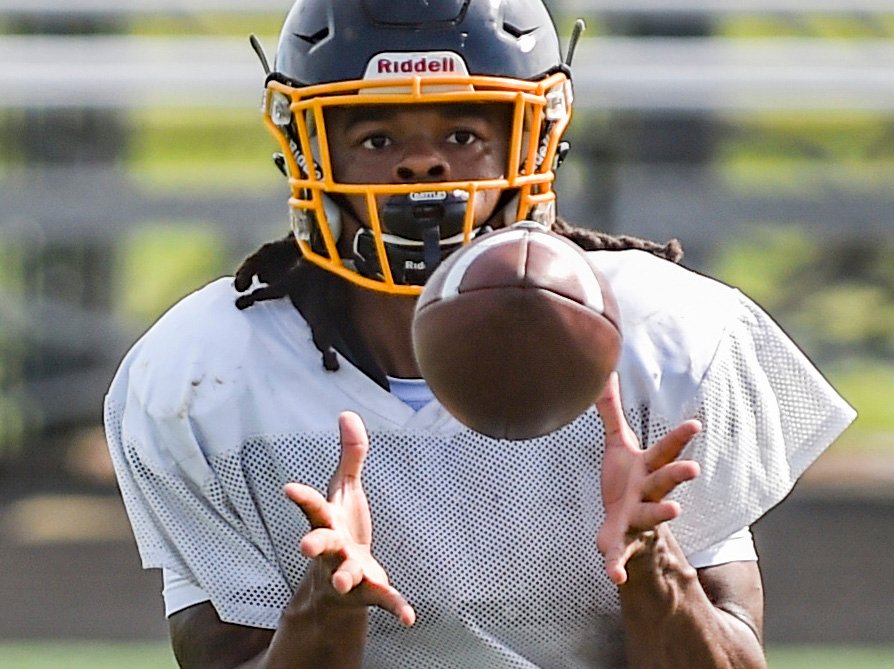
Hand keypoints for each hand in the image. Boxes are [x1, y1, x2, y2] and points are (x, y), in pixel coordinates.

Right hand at [284, 411, 415, 625]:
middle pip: (320, 545)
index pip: (312, 508)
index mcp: (327, 523)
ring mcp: (347, 573)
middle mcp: (332, 550)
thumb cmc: (341, 529)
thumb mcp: (346, 491)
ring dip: (345, 577)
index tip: (289, 488)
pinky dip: (396, 607)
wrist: (339, 584)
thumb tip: (348, 414)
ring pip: (344, 575)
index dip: (302, 498)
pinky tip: (410, 617)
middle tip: (304, 546)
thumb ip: (350, 456)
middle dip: (314, 544)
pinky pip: (382, 600)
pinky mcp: (368, 592)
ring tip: (346, 581)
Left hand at [595, 373, 701, 585]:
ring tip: (675, 509)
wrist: (624, 523)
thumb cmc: (624, 479)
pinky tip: (614, 578)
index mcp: (647, 469)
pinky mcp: (620, 541)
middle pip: (665, 481)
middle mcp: (648, 493)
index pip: (665, 450)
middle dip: (678, 474)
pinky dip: (616, 565)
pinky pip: (619, 554)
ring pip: (651, 515)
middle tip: (693, 468)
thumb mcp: (617, 442)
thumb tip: (604, 373)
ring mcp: (637, 518)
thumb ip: (610, 410)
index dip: (679, 437)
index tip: (695, 424)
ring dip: (661, 512)